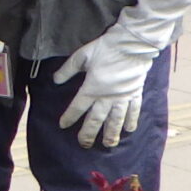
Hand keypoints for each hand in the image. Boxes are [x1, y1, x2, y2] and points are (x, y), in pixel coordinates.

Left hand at [53, 23, 159, 149]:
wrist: (132, 45)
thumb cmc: (106, 49)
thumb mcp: (82, 56)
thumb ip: (68, 69)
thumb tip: (55, 80)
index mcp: (92, 88)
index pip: (77, 107)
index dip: (69, 117)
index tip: (63, 125)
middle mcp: (107, 97)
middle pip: (96, 119)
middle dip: (88, 133)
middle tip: (84, 145)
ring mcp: (123, 97)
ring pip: (116, 120)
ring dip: (111, 134)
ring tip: (108, 145)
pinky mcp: (135, 94)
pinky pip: (134, 111)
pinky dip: (131, 121)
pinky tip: (129, 130)